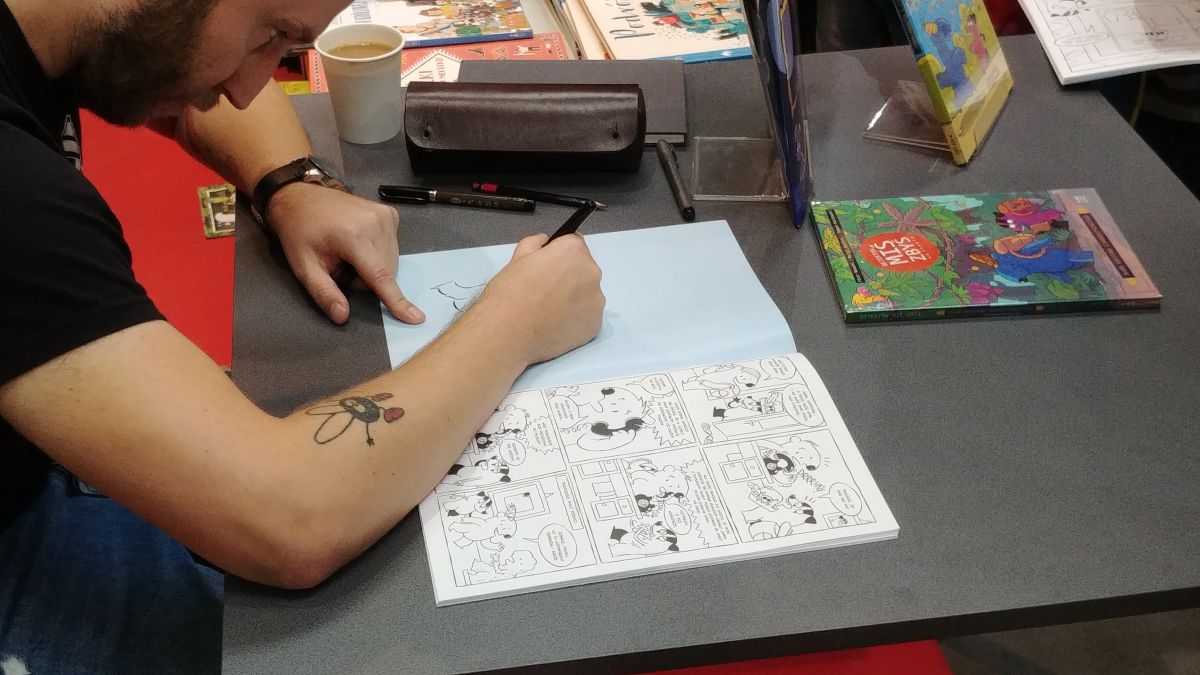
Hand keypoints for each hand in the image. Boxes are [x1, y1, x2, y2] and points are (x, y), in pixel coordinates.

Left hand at [266, 183, 423, 324]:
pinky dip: (379, 253)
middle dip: (366, 280)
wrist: (300, 196)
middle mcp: (375, 223)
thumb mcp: (303, 266)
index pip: (380, 276)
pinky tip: (360, 242)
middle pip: (386, 272)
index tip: (416, 319)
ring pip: (392, 261)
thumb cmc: (299, 232)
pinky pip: (393, 246)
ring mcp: (385, 216)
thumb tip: (343, 316)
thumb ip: (324, 293)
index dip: (397, 301)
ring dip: (374, 267)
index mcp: (353, 236)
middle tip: (342, 266)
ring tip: (350, 253)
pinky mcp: (390, 214)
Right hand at [474, 234, 604, 365]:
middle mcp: (592, 273)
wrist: (509, 335)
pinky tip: (556, 325)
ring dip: (574, 298)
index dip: (560, 253)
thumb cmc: (510, 293)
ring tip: (549, 311)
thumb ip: (535, 243)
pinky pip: (587, 316)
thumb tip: (546, 242)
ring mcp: (596, 301)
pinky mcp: (595, 325)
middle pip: (583, 269)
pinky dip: (575, 319)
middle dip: (569, 276)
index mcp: (573, 252)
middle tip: (545, 291)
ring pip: (587, 294)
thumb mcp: (517, 258)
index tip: (548, 266)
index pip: (574, 243)